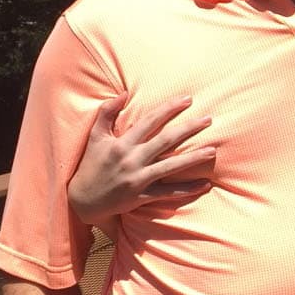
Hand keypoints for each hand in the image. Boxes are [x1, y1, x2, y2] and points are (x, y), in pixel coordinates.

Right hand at [69, 95, 215, 225]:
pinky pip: (169, 193)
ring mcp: (138, 179)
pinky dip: (188, 189)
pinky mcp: (142, 196)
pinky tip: (206, 184)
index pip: (150, 121)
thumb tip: (123, 93)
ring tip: (213, 150)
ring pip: (171, 166)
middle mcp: (132, 160)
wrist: (82, 200)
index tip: (187, 99)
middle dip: (188, 129)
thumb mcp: (95, 137)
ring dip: (193, 158)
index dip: (169, 109)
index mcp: (122, 143)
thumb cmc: (91, 164)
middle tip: (208, 119)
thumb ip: (107, 113)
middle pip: (165, 141)